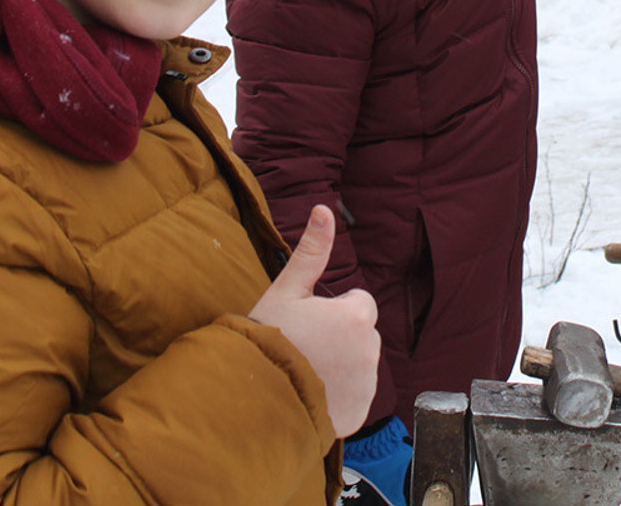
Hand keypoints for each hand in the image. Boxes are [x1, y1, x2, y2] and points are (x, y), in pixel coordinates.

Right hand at [249, 203, 381, 436]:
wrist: (251, 398)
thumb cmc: (267, 338)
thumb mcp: (286, 290)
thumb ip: (311, 251)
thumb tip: (323, 208)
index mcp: (357, 316)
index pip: (360, 304)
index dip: (333, 311)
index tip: (308, 323)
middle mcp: (370, 350)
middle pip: (361, 334)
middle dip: (340, 338)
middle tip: (303, 348)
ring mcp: (367, 385)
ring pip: (359, 365)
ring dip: (341, 366)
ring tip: (304, 372)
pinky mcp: (360, 413)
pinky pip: (355, 396)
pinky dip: (339, 396)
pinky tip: (311, 395)